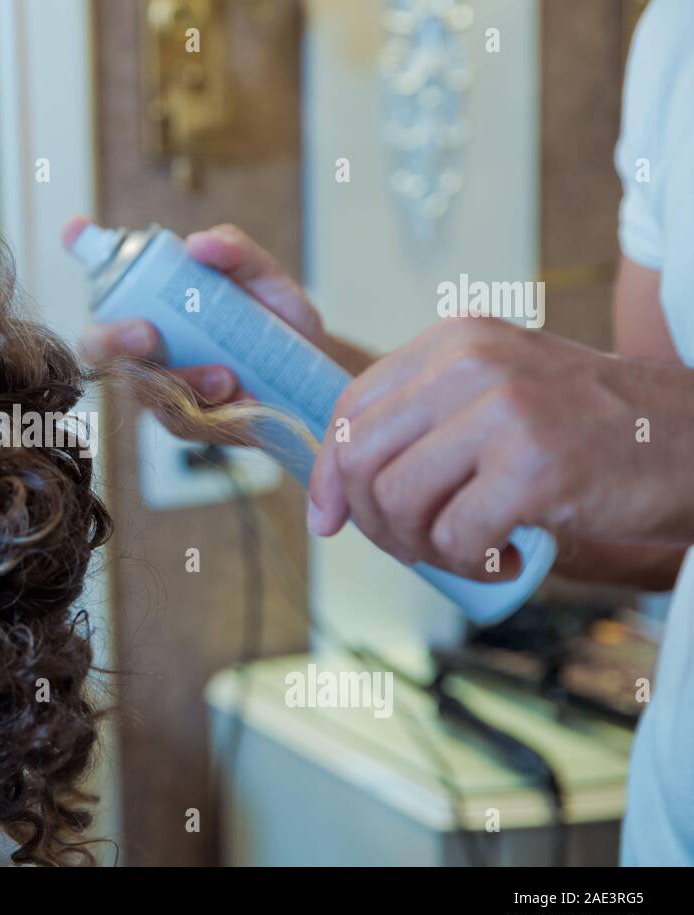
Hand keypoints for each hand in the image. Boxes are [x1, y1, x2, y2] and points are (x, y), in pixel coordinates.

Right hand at [68, 217, 329, 404]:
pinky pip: (183, 424)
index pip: (103, 279)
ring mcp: (160, 390)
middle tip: (147, 333)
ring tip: (226, 376)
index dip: (79, 249)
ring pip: (144, 394)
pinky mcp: (188, 425)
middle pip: (99, 350)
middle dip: (115, 343)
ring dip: (179, 384)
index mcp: (150, 306)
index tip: (76, 232)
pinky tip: (241, 399)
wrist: (311, 370)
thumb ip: (234, 251)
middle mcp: (144, 349)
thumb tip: (198, 244)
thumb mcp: (262, 276)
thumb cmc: (273, 318)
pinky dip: (211, 412)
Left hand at [308, 315, 693, 579]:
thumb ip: (424, 420)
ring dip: (424, 548)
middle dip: (374, 523)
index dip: (329, 475)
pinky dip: (474, 566)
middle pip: (359, 460)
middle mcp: (470, 363)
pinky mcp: (534, 466)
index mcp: (452, 342)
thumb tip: (335, 488)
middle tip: (420, 547)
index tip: (333, 518)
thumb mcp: (499, 392)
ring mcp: (503, 410)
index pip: (350, 409)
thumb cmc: (591, 430)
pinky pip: (454, 537)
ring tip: (473, 550)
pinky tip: (511, 559)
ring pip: (397, 501)